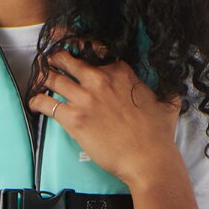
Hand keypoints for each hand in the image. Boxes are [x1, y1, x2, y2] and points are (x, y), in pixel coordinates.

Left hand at [28, 30, 181, 187]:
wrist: (148, 159)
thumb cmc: (158, 135)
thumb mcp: (168, 103)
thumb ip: (167, 91)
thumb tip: (174, 89)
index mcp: (121, 72)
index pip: (95, 52)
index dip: (81, 49)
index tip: (73, 50)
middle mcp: (101, 80)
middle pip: (68, 60)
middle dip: (55, 59)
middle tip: (49, 62)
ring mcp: (86, 99)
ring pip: (53, 79)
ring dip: (43, 78)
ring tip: (39, 80)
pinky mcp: (74, 119)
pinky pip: (47, 103)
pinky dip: (37, 102)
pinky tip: (34, 103)